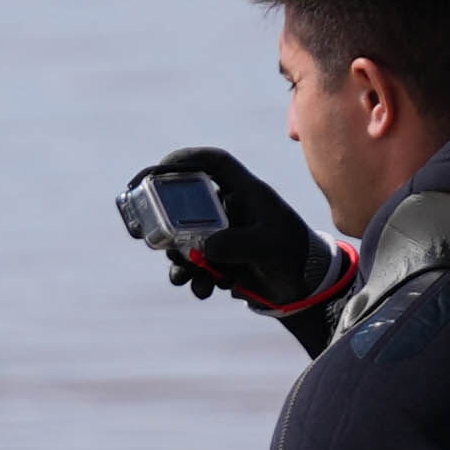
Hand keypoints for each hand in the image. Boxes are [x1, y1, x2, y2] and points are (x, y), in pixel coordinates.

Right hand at [116, 146, 342, 331]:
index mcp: (246, 193)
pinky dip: (192, 278)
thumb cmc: (294, 255)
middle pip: (186, 202)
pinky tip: (202, 290)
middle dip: (164, 221)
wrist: (305, 288)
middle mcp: (230, 209)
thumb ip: (237, 244)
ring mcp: (223, 233)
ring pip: (185, 237)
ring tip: (184, 277)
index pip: (214, 163)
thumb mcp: (268, 247)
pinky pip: (193, 263)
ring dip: (178, 258)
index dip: (186, 159)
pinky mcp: (219, 257)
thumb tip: (202, 248)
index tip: (158, 168)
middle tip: (144, 233)